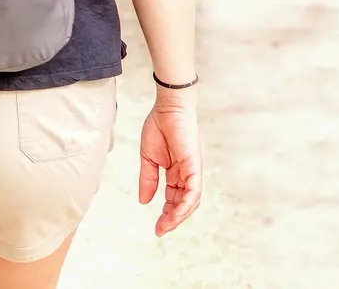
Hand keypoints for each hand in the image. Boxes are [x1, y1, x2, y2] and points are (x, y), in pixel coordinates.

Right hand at [139, 101, 202, 235]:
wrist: (167, 108)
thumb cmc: (158, 127)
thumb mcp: (148, 158)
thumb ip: (148, 179)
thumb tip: (144, 201)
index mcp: (175, 173)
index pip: (173, 199)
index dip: (166, 214)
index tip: (157, 228)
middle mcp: (186, 174)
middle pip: (183, 203)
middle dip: (172, 219)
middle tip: (160, 231)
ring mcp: (192, 171)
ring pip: (190, 201)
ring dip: (179, 215)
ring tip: (166, 225)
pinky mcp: (194, 166)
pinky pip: (194, 190)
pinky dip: (186, 204)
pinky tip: (177, 213)